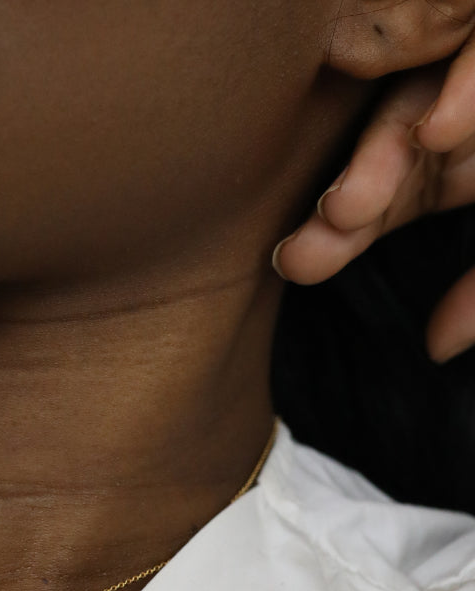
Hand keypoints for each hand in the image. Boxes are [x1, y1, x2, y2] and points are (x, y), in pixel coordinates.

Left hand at [274, 49, 474, 362]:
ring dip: (388, 147)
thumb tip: (433, 348)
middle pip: (385, 149)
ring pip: (423, 99)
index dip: (334, 233)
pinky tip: (436, 129)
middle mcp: (452, 120)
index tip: (296, 261)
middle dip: (350, 190)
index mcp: (442, 167)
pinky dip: (463, 86)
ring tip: (354, 199)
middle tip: (323, 227)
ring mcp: (473, 80)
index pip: (376, 201)